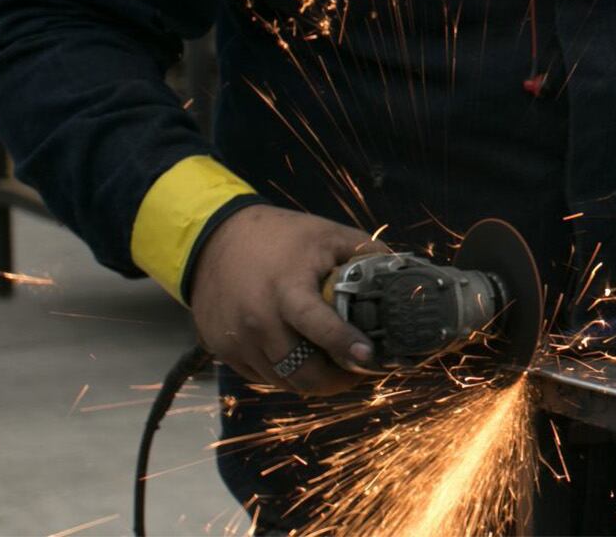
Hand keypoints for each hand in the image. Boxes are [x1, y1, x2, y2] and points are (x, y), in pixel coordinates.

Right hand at [190, 205, 389, 395]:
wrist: (213, 239)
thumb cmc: (279, 236)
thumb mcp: (328, 234)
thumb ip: (366, 255)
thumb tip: (403, 276)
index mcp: (287, 289)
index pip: (320, 328)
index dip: (347, 347)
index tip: (370, 358)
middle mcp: (259, 321)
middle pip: (302, 372)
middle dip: (337, 380)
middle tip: (358, 370)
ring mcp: (237, 340)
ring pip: (284, 382)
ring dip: (312, 381)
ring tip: (334, 367)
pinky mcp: (223, 350)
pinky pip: (262, 377)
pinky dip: (285, 374)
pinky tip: (302, 358)